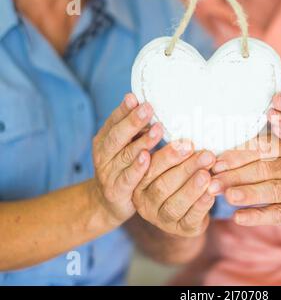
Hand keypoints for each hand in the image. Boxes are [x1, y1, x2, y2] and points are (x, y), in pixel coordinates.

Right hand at [91, 93, 162, 223]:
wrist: (107, 202)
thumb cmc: (123, 167)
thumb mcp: (124, 147)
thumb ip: (134, 130)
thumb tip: (150, 106)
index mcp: (104, 140)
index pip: (113, 121)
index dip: (123, 109)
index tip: (135, 97)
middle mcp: (103, 155)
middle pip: (117, 136)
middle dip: (133, 121)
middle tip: (148, 108)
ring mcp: (108, 173)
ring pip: (125, 155)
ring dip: (143, 141)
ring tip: (158, 129)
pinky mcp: (116, 191)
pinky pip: (128, 178)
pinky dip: (137, 168)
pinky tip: (147, 157)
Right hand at [132, 141, 215, 236]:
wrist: (187, 211)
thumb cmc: (179, 179)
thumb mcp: (170, 166)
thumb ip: (172, 154)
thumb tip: (185, 139)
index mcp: (139, 183)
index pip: (150, 169)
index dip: (167, 156)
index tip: (184, 143)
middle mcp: (146, 203)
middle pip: (162, 186)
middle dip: (185, 169)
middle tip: (205, 155)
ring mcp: (162, 220)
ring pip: (174, 204)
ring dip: (192, 188)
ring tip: (206, 174)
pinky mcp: (181, 230)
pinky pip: (190, 218)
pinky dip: (201, 205)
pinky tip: (211, 193)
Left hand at [208, 138, 280, 226]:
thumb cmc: (277, 172)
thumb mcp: (269, 158)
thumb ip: (246, 155)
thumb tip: (213, 162)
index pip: (260, 149)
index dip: (237, 156)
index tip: (216, 164)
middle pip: (263, 170)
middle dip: (235, 176)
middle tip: (212, 183)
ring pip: (271, 190)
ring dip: (247, 193)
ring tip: (227, 196)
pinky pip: (275, 213)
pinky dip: (256, 216)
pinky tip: (238, 217)